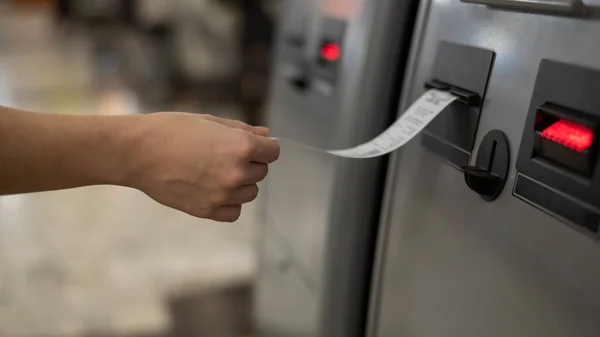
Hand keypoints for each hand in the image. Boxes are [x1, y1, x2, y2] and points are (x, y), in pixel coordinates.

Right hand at [124, 112, 278, 221]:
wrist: (137, 152)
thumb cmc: (171, 130)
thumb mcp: (210, 121)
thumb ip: (243, 129)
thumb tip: (266, 134)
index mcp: (241, 146)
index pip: (273, 152)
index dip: (263, 147)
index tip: (251, 146)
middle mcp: (237, 172)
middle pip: (261, 172)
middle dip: (249, 163)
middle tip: (223, 155)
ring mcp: (223, 194)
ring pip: (250, 193)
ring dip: (241, 184)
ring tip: (215, 172)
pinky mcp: (208, 210)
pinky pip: (234, 212)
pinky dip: (229, 203)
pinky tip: (214, 190)